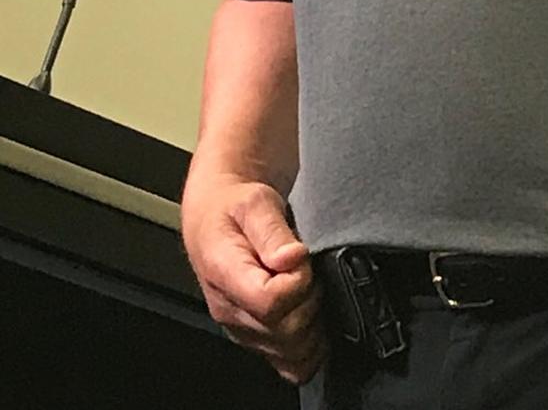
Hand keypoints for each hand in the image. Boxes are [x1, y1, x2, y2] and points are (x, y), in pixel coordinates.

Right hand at [181, 174, 327, 384]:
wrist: (215, 214)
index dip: (298, 281)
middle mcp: (230, 310)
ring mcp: (241, 328)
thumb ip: (273, 230)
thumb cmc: (236, 206)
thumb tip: (292, 258)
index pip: (270, 302)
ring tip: (309, 289)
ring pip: (291, 353)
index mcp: (225, 275)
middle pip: (286, 332)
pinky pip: (288, 363)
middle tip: (311, 271)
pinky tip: (313, 316)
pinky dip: (309, 346)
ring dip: (313, 325)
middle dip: (311, 301)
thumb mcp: (255, 201)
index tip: (302, 256)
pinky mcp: (253, 336)